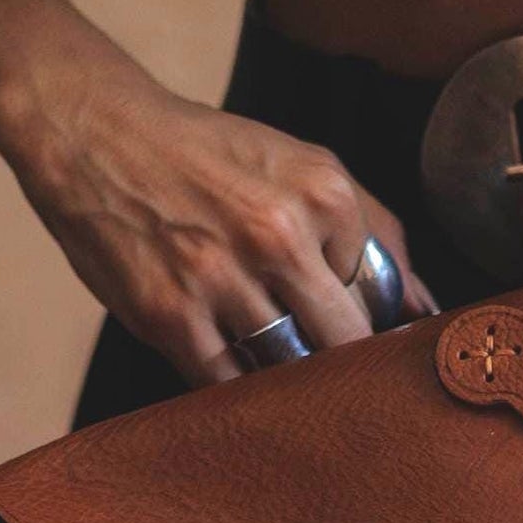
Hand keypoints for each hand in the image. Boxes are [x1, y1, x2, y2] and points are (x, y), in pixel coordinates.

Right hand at [7, 46, 433, 385]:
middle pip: (344, 342)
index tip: (344, 326)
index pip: (379, 296)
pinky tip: (232, 364)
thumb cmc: (207, 156)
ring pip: (288, 369)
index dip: (364, 319)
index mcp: (324, 193)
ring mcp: (220, 278)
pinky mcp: (169, 315)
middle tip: (328, 371)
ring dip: (287, 378)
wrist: (96, 134)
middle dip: (339, 364)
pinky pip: (226, 384)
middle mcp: (277, 234)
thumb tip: (427, 308)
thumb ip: (374, 231)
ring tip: (273, 359)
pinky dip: (237, 388)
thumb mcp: (302, 166)